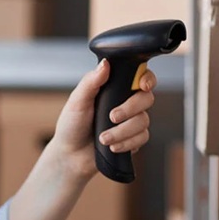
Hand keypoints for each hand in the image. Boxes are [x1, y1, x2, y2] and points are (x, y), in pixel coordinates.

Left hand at [48, 59, 157, 181]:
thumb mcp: (77, 102)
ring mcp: (131, 121)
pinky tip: (112, 146)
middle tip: (112, 117)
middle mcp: (126, 103)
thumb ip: (91, 82)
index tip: (142, 86)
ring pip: (143, 121)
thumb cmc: (71, 126)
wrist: (71, 155)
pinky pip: (142, 138)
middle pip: (147, 98)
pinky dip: (126, 143)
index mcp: (114, 89)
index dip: (147, 79)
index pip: (140, 77)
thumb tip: (105, 63)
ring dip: (122, 131)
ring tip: (103, 138)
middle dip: (130, 108)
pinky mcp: (133, 138)